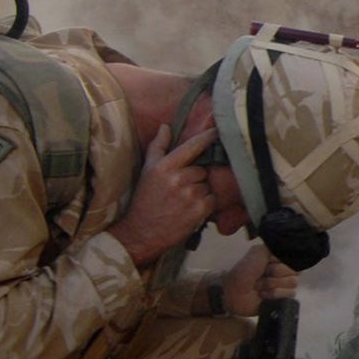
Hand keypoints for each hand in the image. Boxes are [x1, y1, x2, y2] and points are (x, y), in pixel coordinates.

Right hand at [108, 123, 217, 266]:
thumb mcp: (147, 170)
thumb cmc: (145, 200)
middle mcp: (178, 178)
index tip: (217, 131)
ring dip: (201, 192)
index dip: (207, 137)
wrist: (141, 232)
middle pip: (202, 169)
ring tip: (184, 201)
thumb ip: (157, 146)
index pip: (192, 146)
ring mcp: (190, 195)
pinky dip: (206, 204)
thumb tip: (165, 126)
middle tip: (182, 188)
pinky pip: (212, 200)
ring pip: (208, 185)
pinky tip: (191, 209)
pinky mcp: (198, 210)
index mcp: (165, 166)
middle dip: (196, 177)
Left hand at [221, 243, 297, 315]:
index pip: (293, 259)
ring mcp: (282, 286)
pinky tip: (263, 295)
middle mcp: (282, 272)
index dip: (280, 261)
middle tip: (261, 274)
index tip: (267, 262)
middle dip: (275, 273)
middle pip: (294, 271)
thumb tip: (292, 248)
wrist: (234, 292)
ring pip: (292, 283)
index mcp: (278, 259)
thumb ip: (276, 247)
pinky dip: (274, 294)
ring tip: (259, 286)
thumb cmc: (244, 271)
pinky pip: (289, 295)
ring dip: (272, 284)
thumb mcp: (258, 252)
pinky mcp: (281, 299)